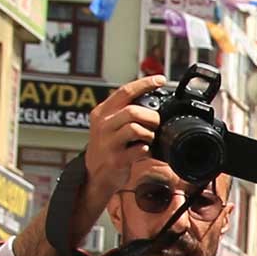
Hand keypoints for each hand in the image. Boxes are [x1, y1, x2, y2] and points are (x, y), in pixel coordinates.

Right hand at [79, 77, 168, 231]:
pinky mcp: (116, 159)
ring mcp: (108, 142)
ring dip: (149, 133)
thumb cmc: (108, 148)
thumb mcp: (110, 125)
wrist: (96, 175)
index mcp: (102, 112)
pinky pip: (139, 149)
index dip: (144, 84)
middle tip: (156, 123)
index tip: (160, 80)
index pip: (125, 91)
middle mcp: (103, 124)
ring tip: (149, 138)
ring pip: (135, 128)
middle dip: (151, 116)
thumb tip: (152, 104)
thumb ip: (125, 113)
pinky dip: (147, 149)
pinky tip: (144, 151)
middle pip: (132, 110)